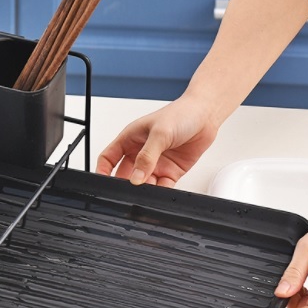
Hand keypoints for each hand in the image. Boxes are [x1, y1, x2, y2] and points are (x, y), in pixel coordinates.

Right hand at [95, 96, 219, 186]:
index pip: (109, 157)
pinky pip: (161, 187)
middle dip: (124, 184)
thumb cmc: (181, 114)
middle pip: (124, 174)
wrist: (206, 115)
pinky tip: (160, 193)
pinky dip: (160, 193)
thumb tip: (136, 177)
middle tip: (126, 191)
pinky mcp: (170, 171)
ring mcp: (155, 163)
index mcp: (130, 139)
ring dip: (143, 190)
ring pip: (142, 183)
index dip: (102, 170)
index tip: (101, 182)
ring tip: (145, 193)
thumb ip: (147, 157)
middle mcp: (140, 152)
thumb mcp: (160, 133)